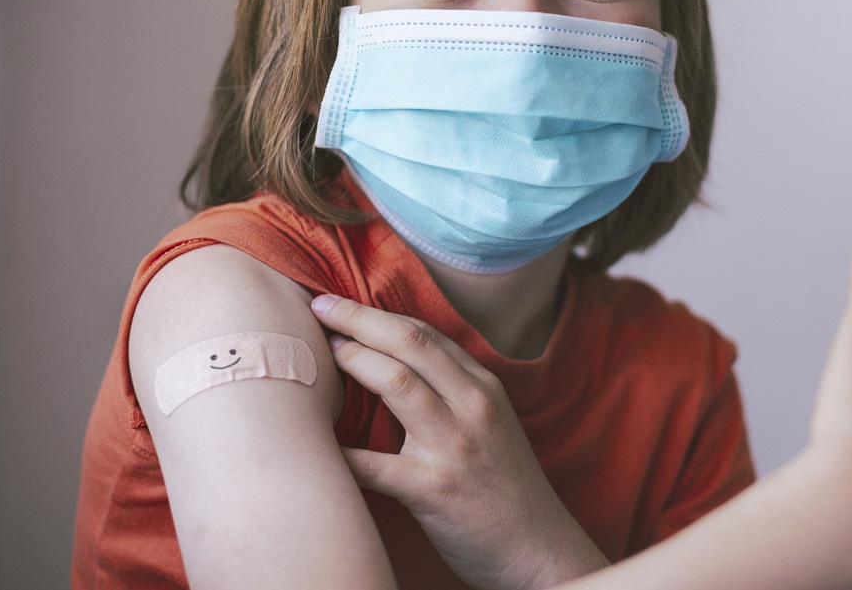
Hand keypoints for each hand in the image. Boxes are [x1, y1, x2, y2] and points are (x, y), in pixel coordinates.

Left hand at [309, 294, 608, 589]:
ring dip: (353, 362)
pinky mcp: (434, 489)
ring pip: (396, 383)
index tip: (338, 303)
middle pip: (409, 343)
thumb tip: (390, 363)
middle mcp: (473, 406)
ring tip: (324, 356)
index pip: (426, 333)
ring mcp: (455, 446)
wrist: (537, 548)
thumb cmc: (504, 485)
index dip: (378, 314)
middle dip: (357, 319)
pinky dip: (338, 452)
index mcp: (483, 388)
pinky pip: (374, 465)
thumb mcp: (490, 423)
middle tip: (318, 308)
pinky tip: (313, 443)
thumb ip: (452, 391)